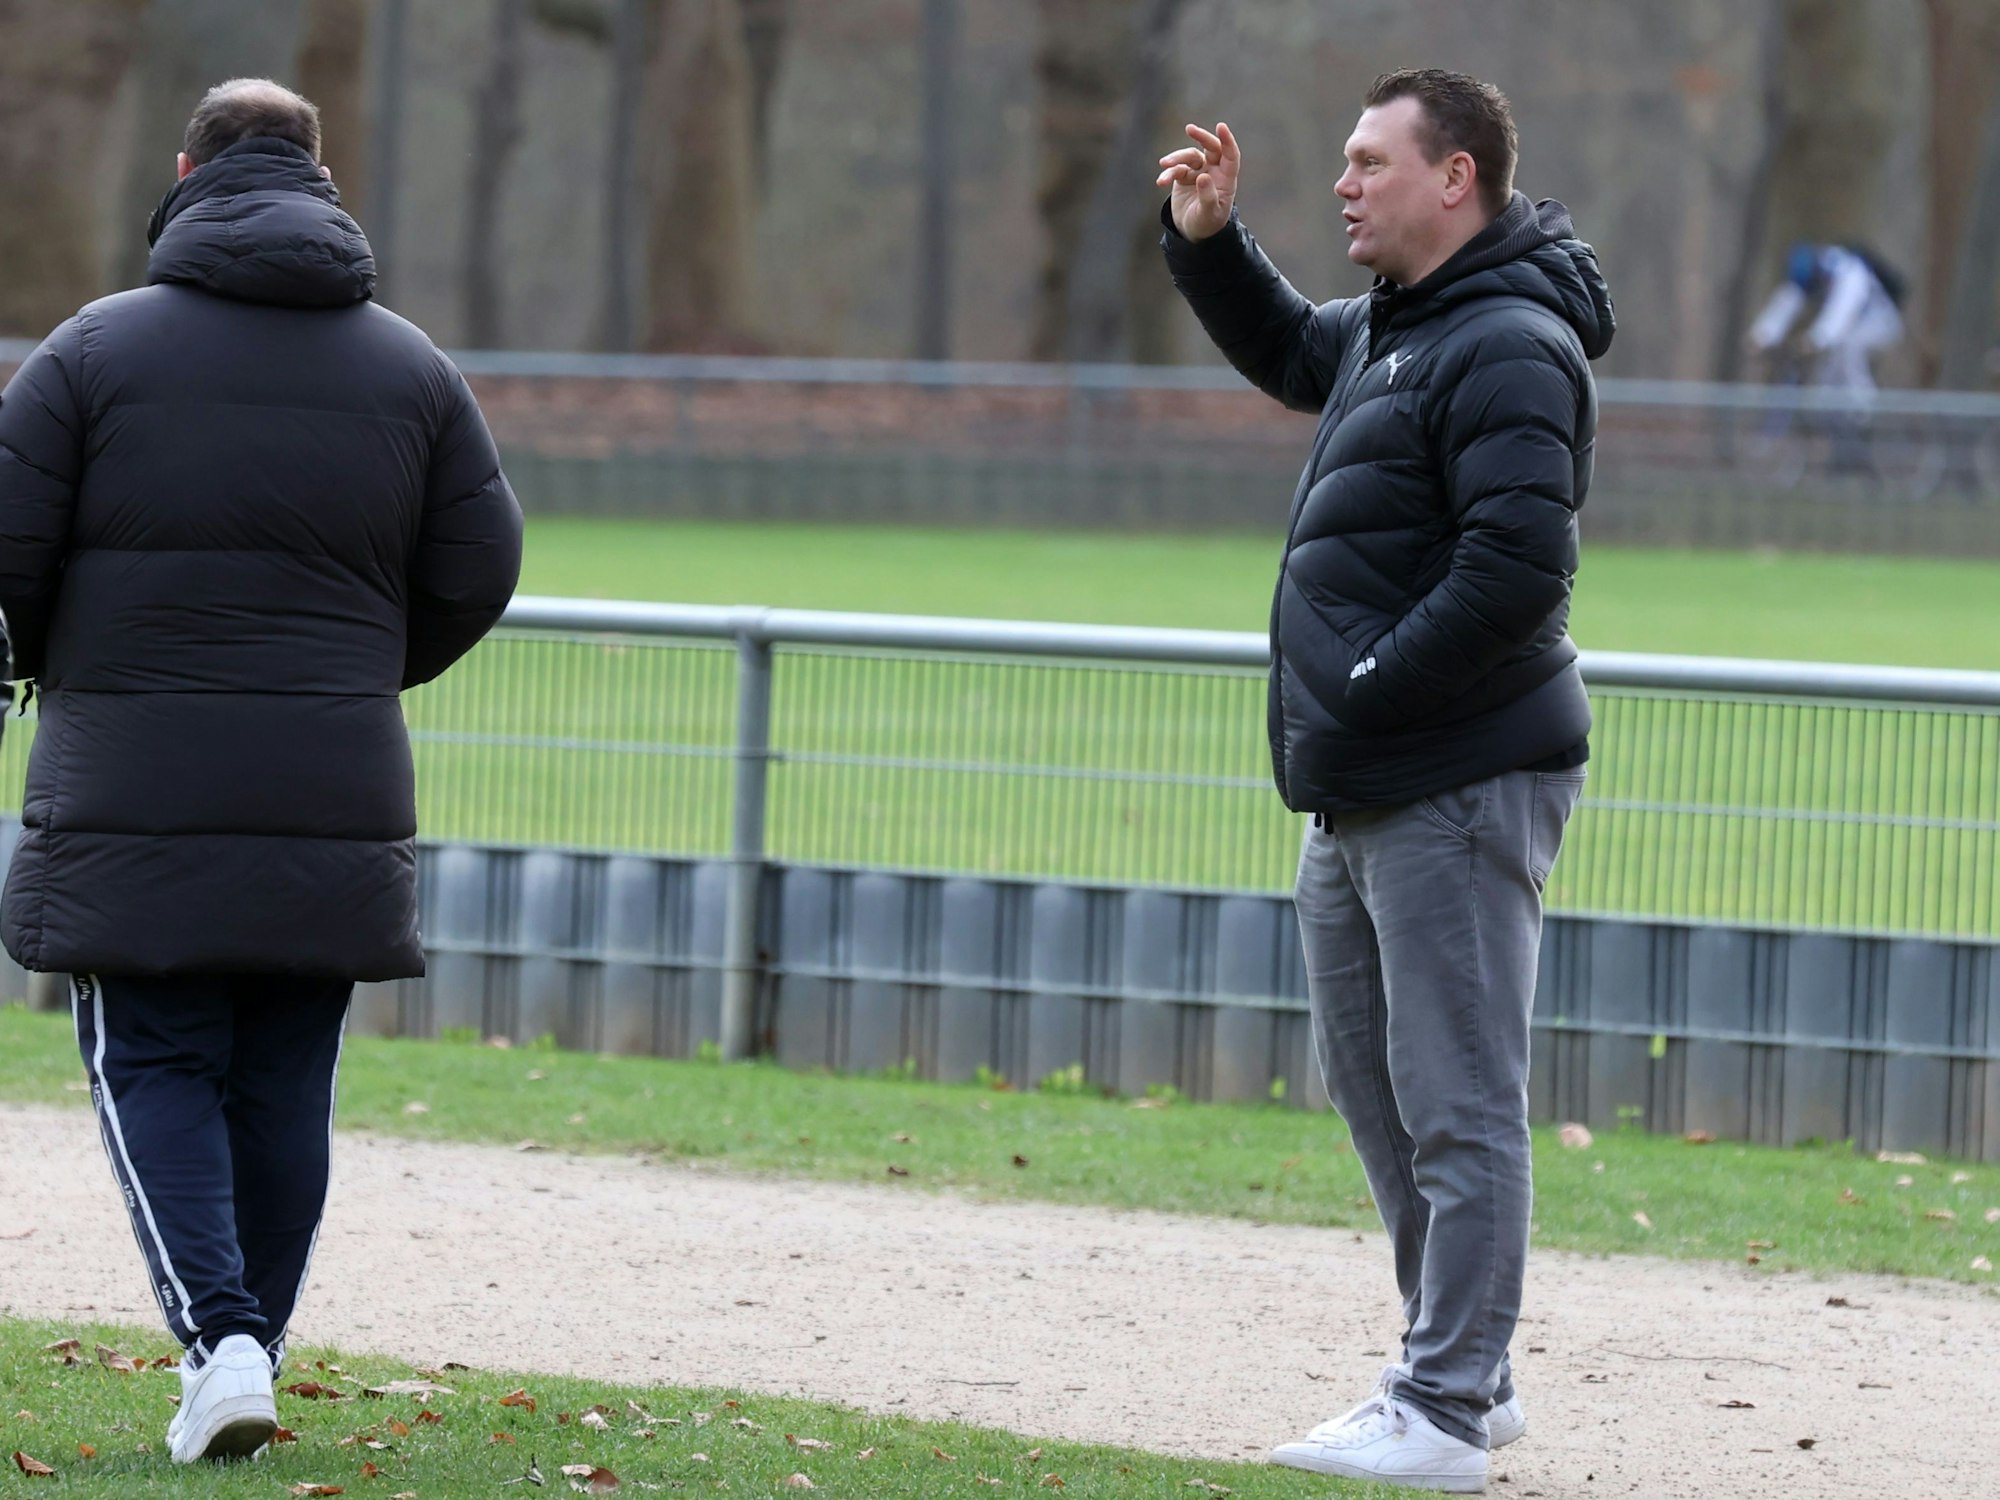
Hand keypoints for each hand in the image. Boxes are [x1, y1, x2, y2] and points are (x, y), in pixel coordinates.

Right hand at [1156, 122, 1238, 242]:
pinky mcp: (1184, 176)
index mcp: (1226, 179)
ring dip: (1176, 158)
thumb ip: (1207, 196)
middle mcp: (1214, 171)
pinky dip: (1168, 173)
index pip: (1230, 155)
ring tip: (1164, 164)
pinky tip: (1160, 182)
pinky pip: (1176, 169)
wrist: (1192, 232)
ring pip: (1189, 157)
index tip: (1221, 126)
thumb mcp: (1209, 213)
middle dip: (1201, 137)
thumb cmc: (1207, 223)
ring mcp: (1199, 171)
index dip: (1227, 140)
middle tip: (1189, 129)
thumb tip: (1202, 176)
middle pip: (1211, 147)